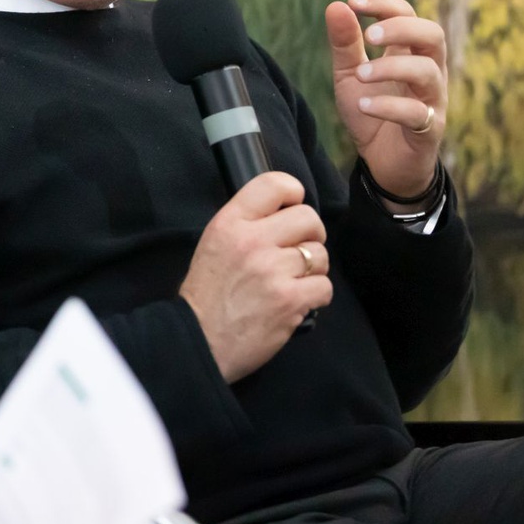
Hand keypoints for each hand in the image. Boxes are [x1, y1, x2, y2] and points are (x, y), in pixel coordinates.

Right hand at [180, 172, 332, 382]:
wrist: (199, 339)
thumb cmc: (207, 293)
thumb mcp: (214, 244)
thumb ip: (246, 225)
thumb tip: (286, 214)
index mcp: (230, 223)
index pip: (274, 184)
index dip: (292, 193)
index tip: (291, 209)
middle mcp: (252, 241)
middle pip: (309, 218)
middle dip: (311, 235)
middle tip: (298, 251)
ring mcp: (272, 270)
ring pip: (320, 254)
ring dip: (313, 269)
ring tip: (293, 280)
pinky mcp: (290, 300)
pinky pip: (324, 286)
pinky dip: (316, 296)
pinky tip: (297, 301)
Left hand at [326, 0, 446, 200]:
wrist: (382, 162)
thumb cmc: (371, 111)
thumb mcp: (349, 75)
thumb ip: (345, 44)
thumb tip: (336, 5)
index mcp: (408, 52)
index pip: (408, 14)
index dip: (385, 4)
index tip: (353, 1)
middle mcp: (427, 71)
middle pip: (433, 35)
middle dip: (401, 29)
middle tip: (369, 37)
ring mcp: (432, 100)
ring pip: (428, 71)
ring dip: (392, 68)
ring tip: (361, 74)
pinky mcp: (429, 129)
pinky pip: (417, 113)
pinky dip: (388, 106)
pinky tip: (363, 105)